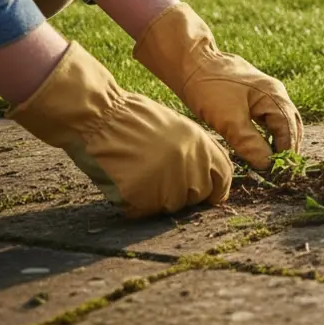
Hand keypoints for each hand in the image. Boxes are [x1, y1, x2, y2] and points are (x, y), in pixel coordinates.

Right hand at [7, 43, 231, 218]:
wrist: (100, 115)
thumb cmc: (134, 119)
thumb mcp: (178, 128)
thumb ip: (195, 152)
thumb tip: (207, 180)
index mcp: (201, 145)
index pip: (223, 177)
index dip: (215, 190)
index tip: (206, 196)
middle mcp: (191, 164)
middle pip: (198, 196)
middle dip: (182, 195)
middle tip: (160, 183)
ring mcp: (168, 180)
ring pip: (171, 206)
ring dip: (157, 199)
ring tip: (139, 177)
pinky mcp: (143, 194)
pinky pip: (143, 209)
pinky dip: (134, 204)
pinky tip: (124, 183)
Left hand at [133, 3, 303, 170]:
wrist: (191, 62)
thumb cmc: (210, 88)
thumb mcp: (229, 119)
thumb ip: (250, 143)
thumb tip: (267, 164)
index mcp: (274, 96)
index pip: (289, 130)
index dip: (287, 153)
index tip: (280, 173)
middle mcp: (275, 93)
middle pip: (291, 125)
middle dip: (288, 148)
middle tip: (282, 171)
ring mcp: (266, 93)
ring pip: (281, 122)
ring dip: (280, 142)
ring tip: (274, 162)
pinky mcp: (253, 96)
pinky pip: (269, 118)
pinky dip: (270, 134)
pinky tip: (261, 145)